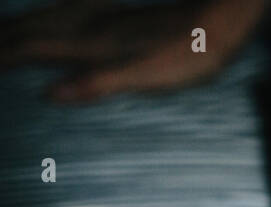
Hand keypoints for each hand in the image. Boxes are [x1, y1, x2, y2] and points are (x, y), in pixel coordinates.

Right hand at [0, 0, 270, 101]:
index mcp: (92, 44)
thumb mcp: (144, 77)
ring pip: (50, 18)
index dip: (3, 56)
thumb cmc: (188, 54)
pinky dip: (50, 18)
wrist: (217, 24)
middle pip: (33, 28)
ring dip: (22, 24)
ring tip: (6, 33)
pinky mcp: (120, 20)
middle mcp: (92, 27)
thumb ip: (95, 84)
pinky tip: (57, 21)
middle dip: (5, 37)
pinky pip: (70, 15)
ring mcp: (105, 20)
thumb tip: (49, 94)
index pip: (33, 49)